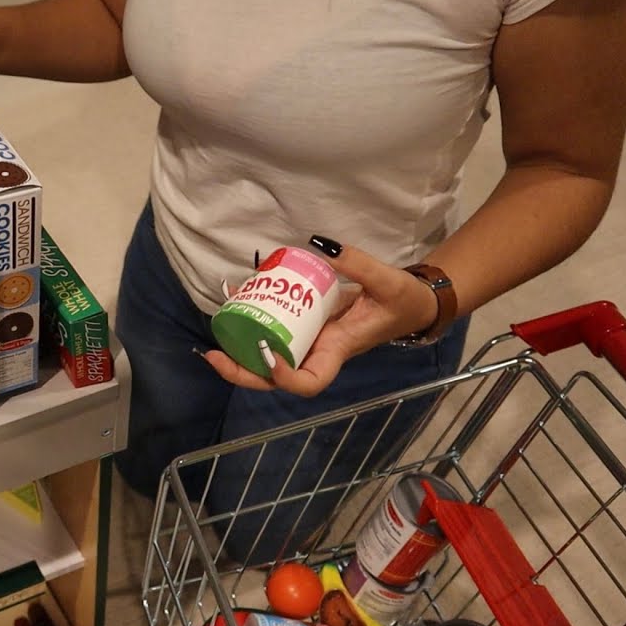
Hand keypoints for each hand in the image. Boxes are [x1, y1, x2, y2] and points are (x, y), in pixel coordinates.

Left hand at [203, 238, 439, 396]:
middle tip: (215, 354)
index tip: (270, 357)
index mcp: (338, 350)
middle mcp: (317, 352)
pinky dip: (251, 325)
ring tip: (215, 336)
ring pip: (267, 361)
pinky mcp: (303, 326)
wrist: (411, 304)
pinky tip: (234, 304)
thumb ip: (358, 263)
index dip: (286, 378)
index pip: (310, 382)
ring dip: (239, 353)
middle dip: (243, 372)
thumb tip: (320, 244)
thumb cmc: (403, 300)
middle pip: (276, 379)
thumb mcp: (388, 281)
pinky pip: (273, 332)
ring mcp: (308, 342)